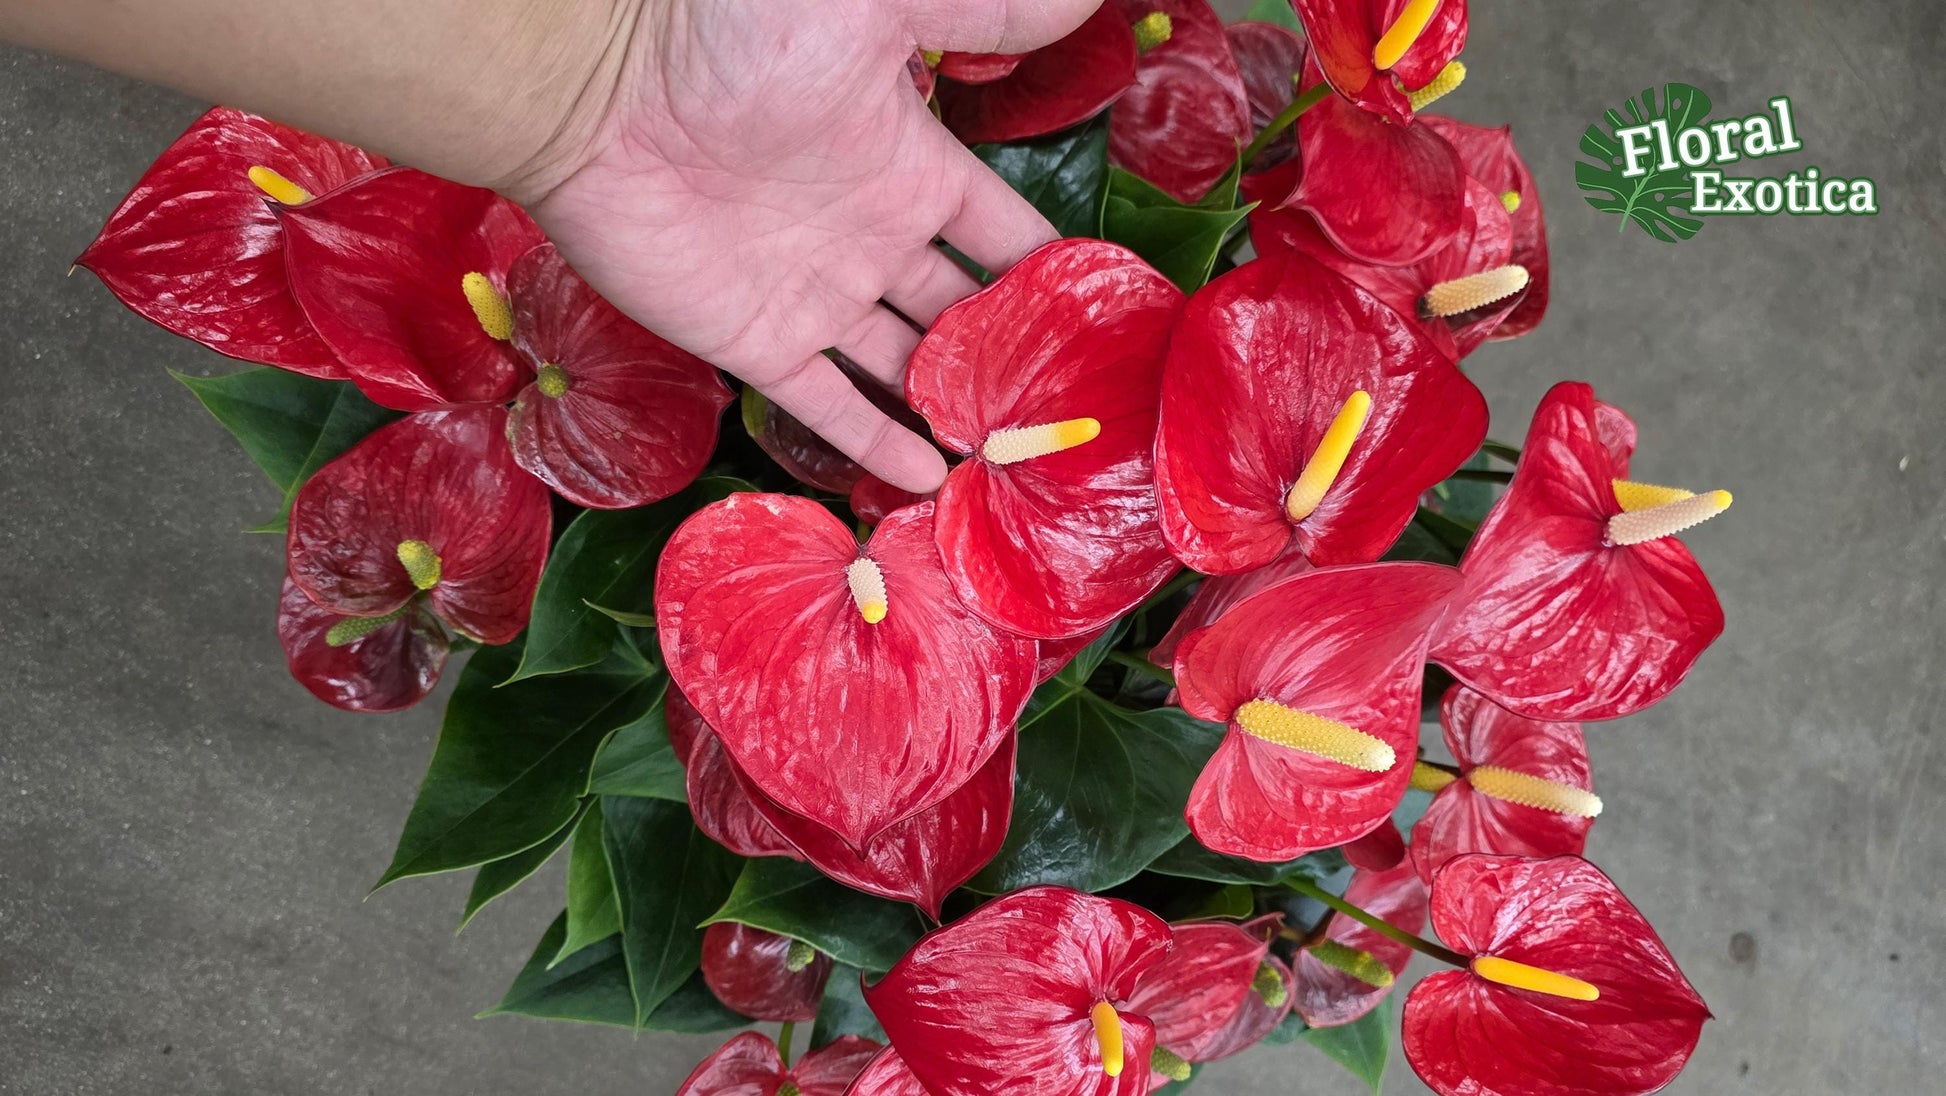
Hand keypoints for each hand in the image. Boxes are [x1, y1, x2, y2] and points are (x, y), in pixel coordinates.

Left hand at [523, 0, 1102, 492]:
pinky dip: (875, 442)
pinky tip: (928, 478)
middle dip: (1009, 358)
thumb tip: (1083, 6)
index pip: (1004, 235)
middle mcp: (872, 236)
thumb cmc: (736, 40)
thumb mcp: (878, 7)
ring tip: (1012, 461)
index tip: (1104, 325)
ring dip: (952, 408)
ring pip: (902, 365)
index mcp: (910, 165)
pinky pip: (828, 403)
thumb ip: (979, 10)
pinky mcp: (754, 339)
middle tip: (1067, 416)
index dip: (1052, 274)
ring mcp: (814, 293)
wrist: (601, 91)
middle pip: (959, 312)